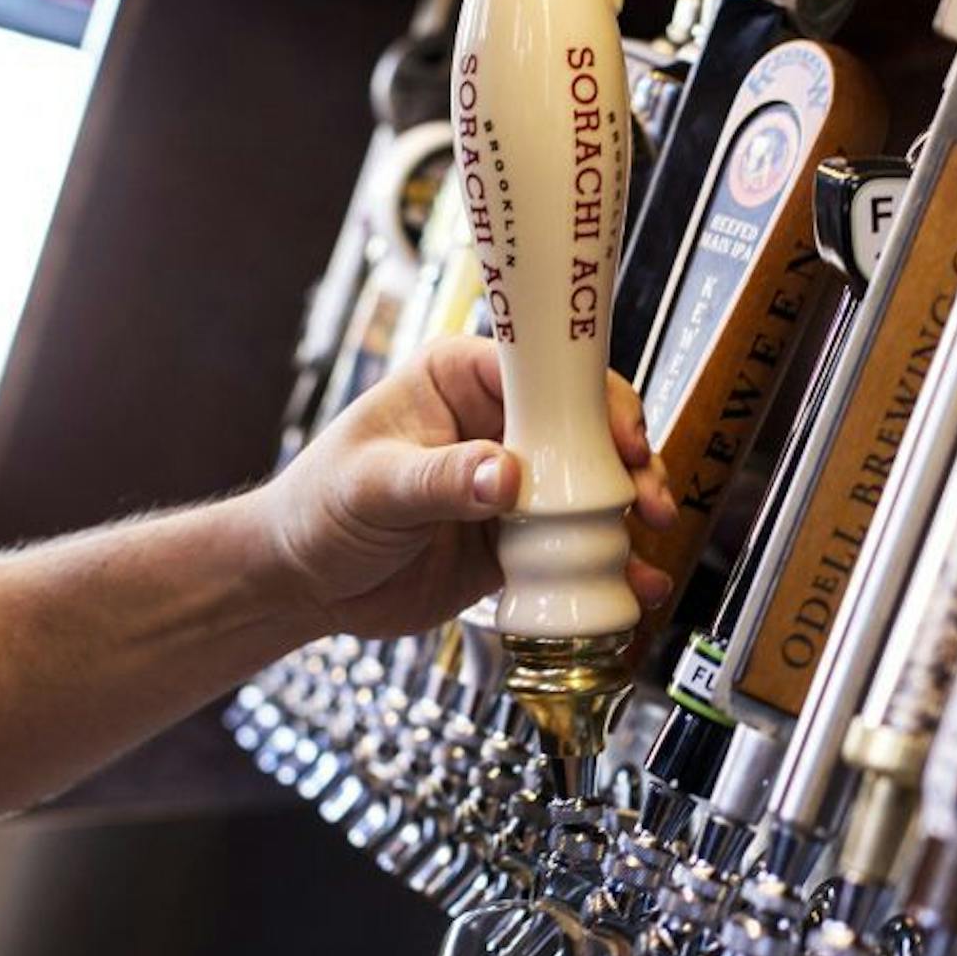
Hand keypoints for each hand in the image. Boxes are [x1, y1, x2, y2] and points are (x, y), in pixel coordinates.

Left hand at [259, 336, 677, 637]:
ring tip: (653, 538)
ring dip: (631, 510)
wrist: (302, 585)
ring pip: (592, 486)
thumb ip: (441, 480)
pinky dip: (610, 564)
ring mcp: (513, 483)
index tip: (620, 436)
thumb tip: (508, 475)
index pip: (542, 370)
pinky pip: (576, 546)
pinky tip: (634, 584)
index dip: (591, 398)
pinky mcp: (518, 539)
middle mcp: (496, 424)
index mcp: (459, 380)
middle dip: (628, 458)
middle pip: (585, 427)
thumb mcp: (373, 486)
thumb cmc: (318, 511)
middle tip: (647, 495)